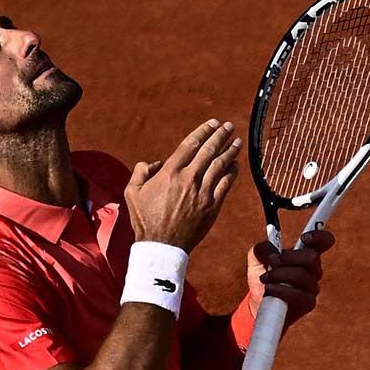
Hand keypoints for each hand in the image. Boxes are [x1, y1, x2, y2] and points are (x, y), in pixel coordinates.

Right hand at [124, 119, 240, 253]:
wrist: (161, 246)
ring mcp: (202, 193)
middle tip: (229, 127)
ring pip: (220, 166)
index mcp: (169, 172)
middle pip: (209, 151)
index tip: (213, 124)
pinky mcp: (212, 206)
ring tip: (237, 142)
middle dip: (220, 136)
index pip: (190, 144)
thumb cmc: (145, 220)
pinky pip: (225, 184)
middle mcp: (188, 179)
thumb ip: (140, 171)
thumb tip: (153, 163)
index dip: (203, 131)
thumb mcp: (132, 192)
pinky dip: (232, 172)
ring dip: (230, 151)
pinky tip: (236, 165)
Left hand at [246, 230, 335, 325]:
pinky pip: (298, 295)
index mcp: (305, 253)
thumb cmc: (263, 277)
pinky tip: (269, 289)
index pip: (323, 241)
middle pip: (312, 257)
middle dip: (288, 258)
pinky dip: (280, 290)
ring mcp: (312, 287)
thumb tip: (273, 254)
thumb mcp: (257, 257)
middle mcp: (313, 269)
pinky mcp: (308, 303)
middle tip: (272, 262)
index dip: (319, 236)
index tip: (304, 237)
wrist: (259, 303)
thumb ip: (263, 249)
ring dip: (278, 275)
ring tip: (265, 278)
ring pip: (301, 276)